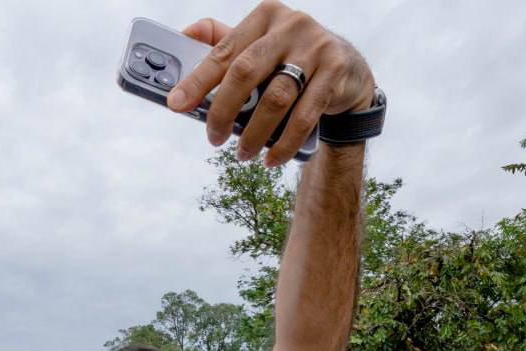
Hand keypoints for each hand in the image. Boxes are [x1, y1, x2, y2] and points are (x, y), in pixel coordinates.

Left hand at [171, 1, 375, 165]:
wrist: (349, 70)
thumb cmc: (292, 59)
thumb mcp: (261, 44)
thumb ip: (226, 41)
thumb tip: (184, 36)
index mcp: (265, 16)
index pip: (224, 50)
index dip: (197, 80)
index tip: (176, 104)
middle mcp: (290, 25)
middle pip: (246, 71)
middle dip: (223, 110)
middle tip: (213, 138)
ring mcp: (316, 47)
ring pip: (276, 97)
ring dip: (255, 133)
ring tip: (243, 154)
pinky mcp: (336, 70)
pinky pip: (305, 115)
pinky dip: (284, 142)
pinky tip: (272, 158)